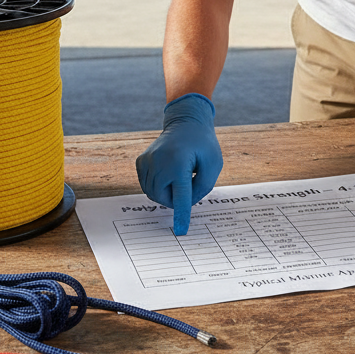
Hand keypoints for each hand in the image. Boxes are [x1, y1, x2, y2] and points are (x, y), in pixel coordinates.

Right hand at [136, 93, 222, 235]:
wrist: (186, 122)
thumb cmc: (203, 144)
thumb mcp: (213, 164)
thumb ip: (202, 188)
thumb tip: (185, 203)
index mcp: (179, 163)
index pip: (180, 196)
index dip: (182, 215)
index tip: (180, 231)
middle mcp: (159, 162)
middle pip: (165, 198)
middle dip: (177, 198)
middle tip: (188, 183)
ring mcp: (147, 161)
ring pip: (154, 194)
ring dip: (168, 192)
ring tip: (179, 174)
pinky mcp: (141, 162)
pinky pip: (148, 185)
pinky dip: (158, 185)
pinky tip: (168, 172)